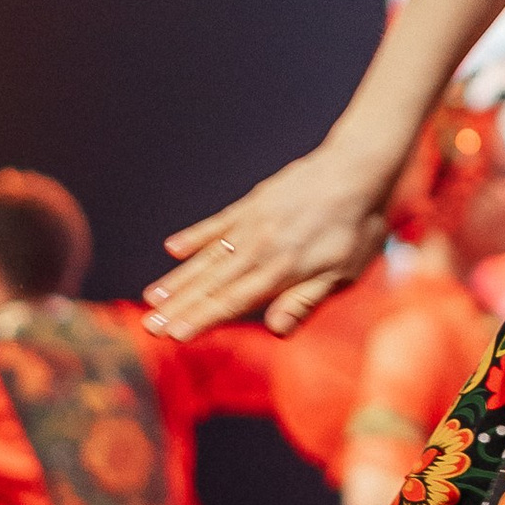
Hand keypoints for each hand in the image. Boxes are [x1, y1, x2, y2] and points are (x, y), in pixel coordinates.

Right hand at [143, 144, 388, 339]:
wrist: (356, 169)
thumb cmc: (357, 228)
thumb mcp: (343, 273)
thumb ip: (305, 300)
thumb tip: (276, 331)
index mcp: (281, 271)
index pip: (232, 302)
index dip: (201, 320)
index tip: (173, 336)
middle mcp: (259, 249)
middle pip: (212, 284)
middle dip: (179, 308)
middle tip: (148, 327)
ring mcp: (252, 224)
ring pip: (208, 257)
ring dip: (179, 279)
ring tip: (152, 298)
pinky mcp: (253, 203)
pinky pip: (218, 224)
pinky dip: (195, 236)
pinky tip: (172, 249)